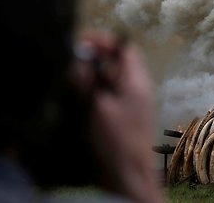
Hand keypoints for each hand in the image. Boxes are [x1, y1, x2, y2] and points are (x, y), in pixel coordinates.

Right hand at [72, 30, 161, 202]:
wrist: (130, 173)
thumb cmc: (116, 139)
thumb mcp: (98, 106)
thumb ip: (88, 80)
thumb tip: (77, 58)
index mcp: (136, 80)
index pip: (124, 46)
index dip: (103, 40)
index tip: (81, 41)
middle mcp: (139, 85)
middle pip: (119, 58)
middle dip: (97, 54)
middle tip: (74, 57)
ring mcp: (135, 99)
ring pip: (115, 74)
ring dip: (96, 69)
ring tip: (75, 73)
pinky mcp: (128, 112)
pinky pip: (113, 89)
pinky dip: (99, 85)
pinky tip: (84, 92)